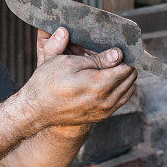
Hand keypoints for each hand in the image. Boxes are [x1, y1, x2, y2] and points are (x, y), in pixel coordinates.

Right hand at [18, 27, 136, 129]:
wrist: (36, 109)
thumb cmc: (48, 83)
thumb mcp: (68, 62)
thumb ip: (96, 59)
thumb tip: (117, 54)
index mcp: (99, 85)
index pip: (127, 67)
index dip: (121, 56)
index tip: (113, 49)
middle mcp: (106, 101)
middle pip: (130, 79)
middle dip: (124, 66)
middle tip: (109, 57)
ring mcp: (104, 111)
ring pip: (128, 91)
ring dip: (123, 79)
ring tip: (107, 69)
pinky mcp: (100, 117)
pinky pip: (120, 101)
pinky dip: (118, 90)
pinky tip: (104, 82)